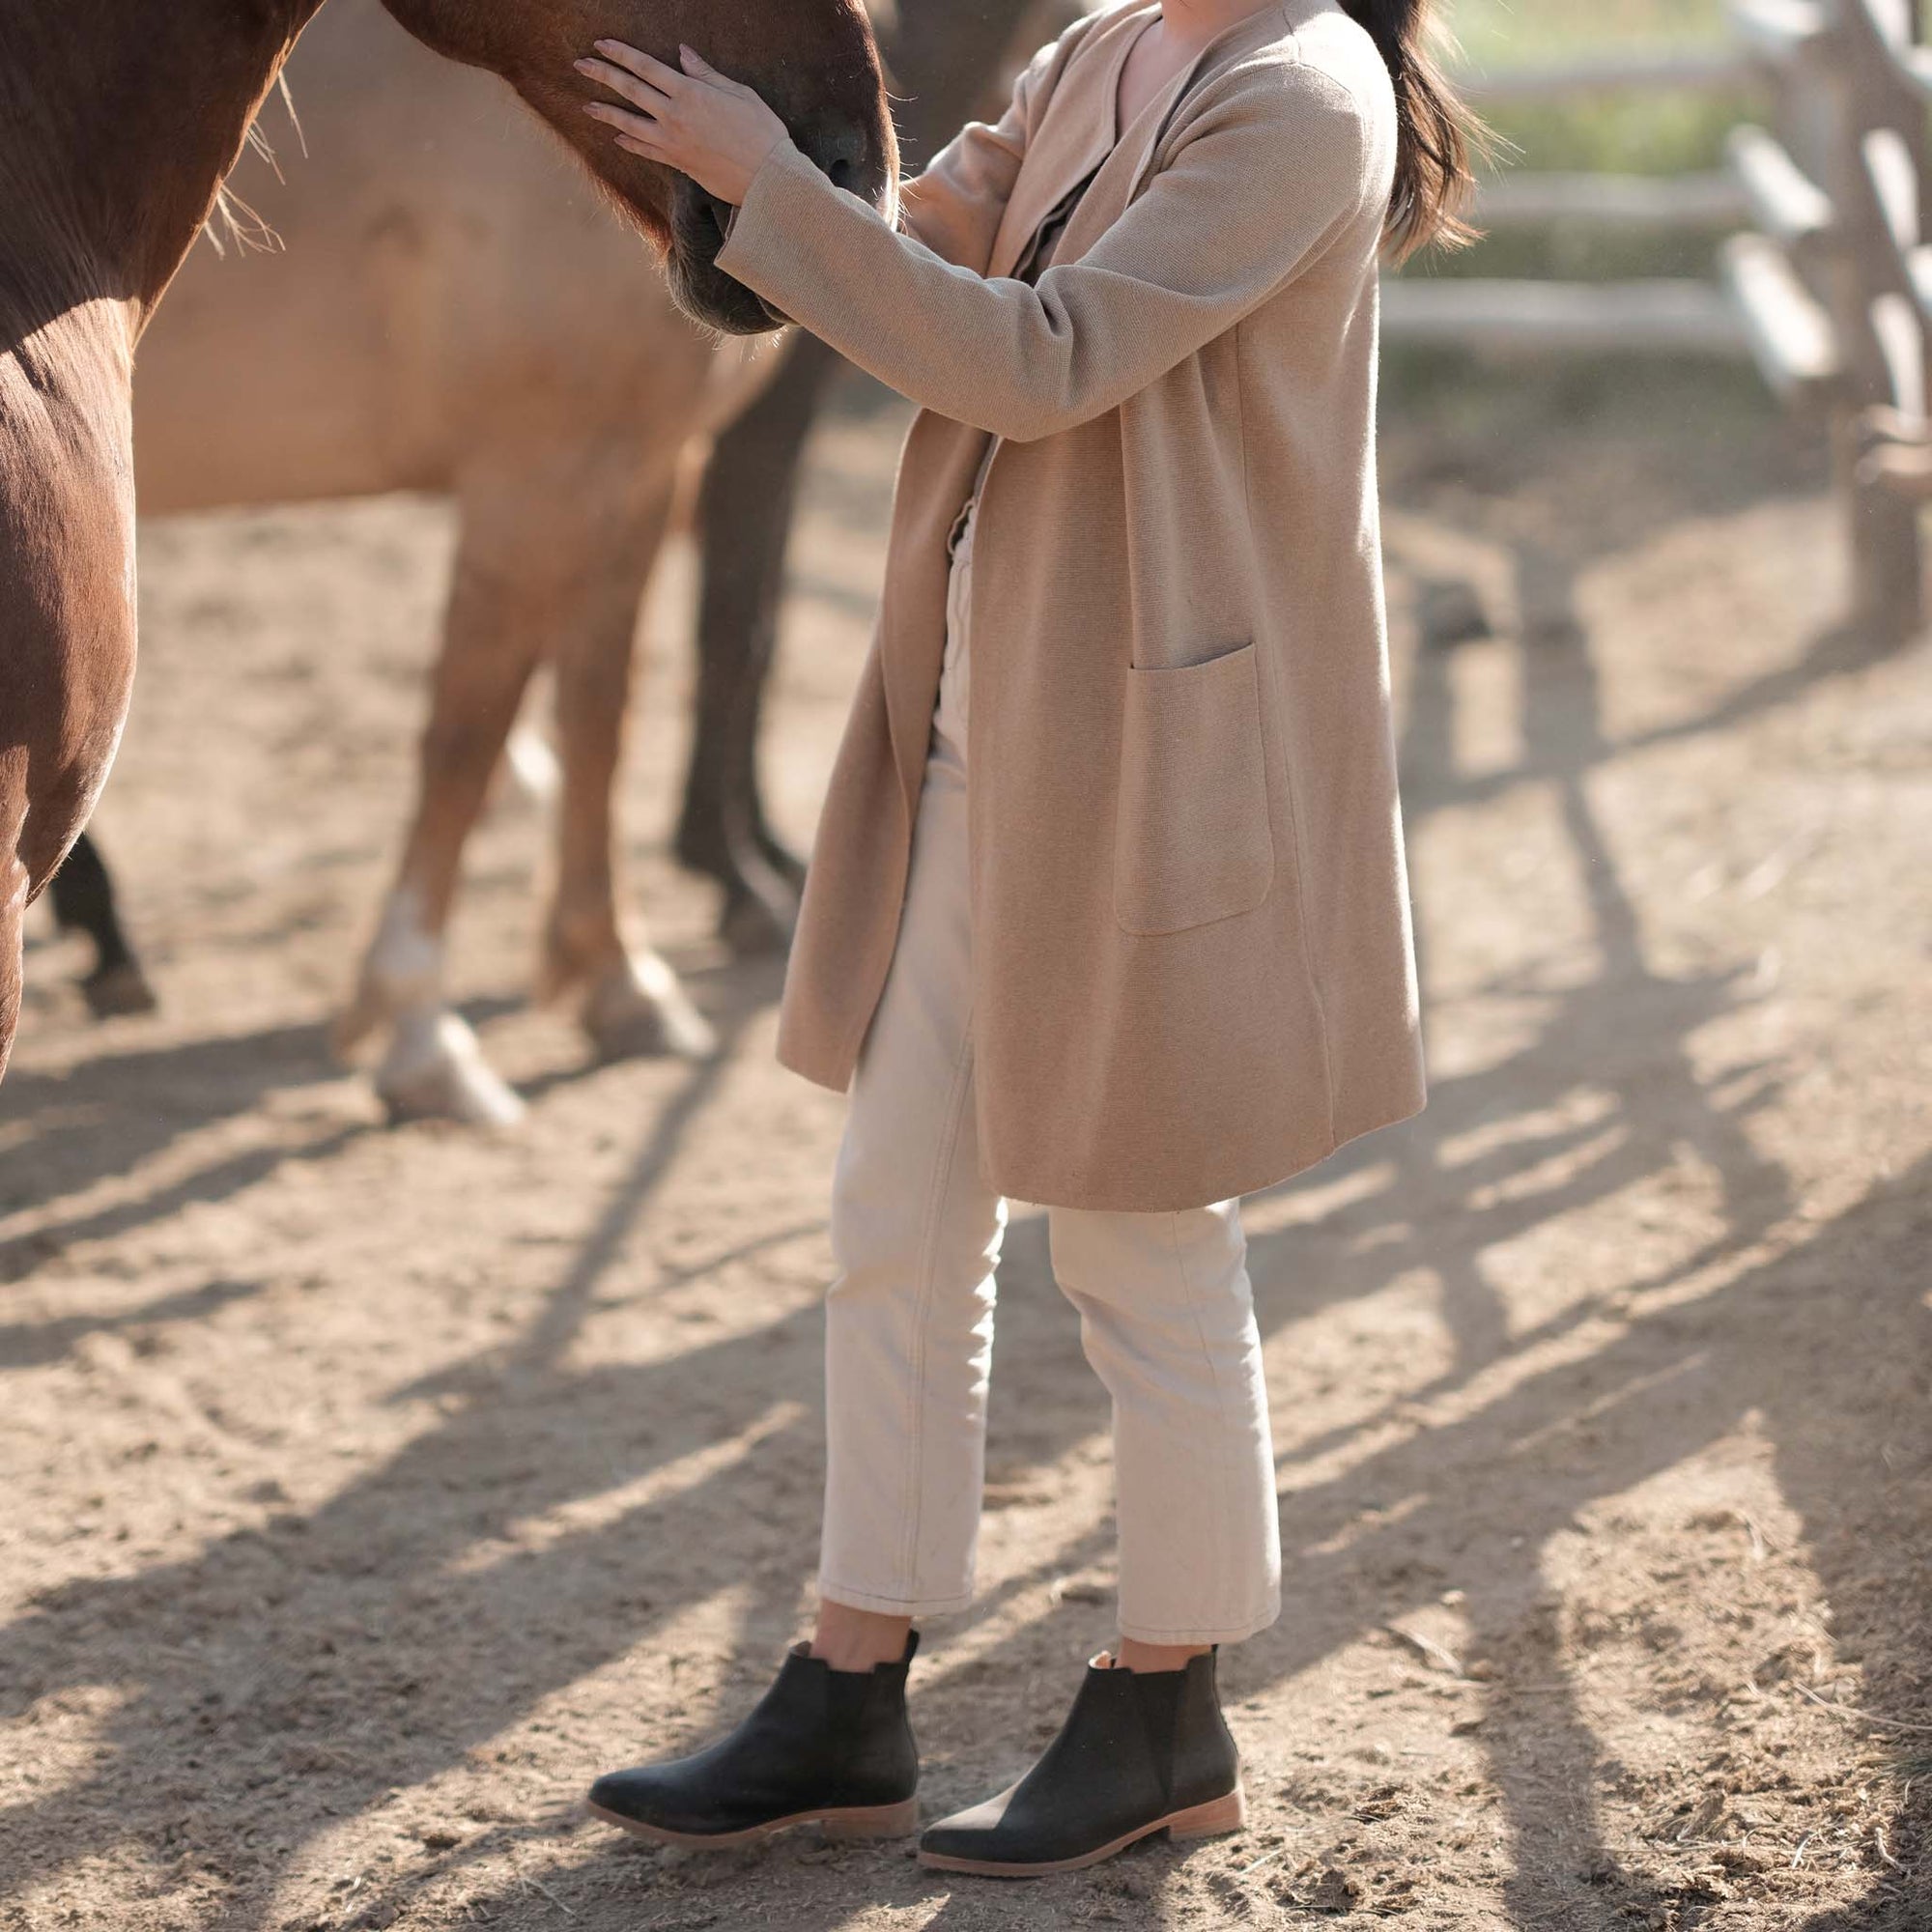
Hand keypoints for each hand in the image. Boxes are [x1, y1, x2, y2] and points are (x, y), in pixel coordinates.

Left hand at [575, 42, 788, 205]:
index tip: (601, 44)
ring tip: (586, 106)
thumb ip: (706, 74)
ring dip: (606, 112)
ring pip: (630, 123)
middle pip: (630, 90)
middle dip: (602, 74)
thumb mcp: (738, 93)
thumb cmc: (761, 132)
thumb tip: (683, 55)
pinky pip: (646, 151)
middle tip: (580, 65)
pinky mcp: (678, 163)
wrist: (768, 178)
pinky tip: (617, 137)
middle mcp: (675, 116)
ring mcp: (673, 142)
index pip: (646, 67)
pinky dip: (630, 143)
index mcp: (689, 92)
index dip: (621, 53)